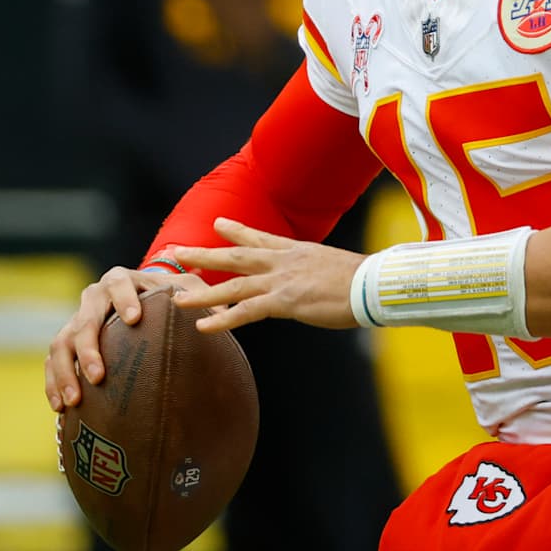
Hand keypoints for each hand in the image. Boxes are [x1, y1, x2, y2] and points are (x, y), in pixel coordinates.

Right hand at [43, 266, 191, 411]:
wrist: (140, 301)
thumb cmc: (169, 296)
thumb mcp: (188, 290)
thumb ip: (201, 297)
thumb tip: (222, 314)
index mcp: (121, 279)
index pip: (118, 283)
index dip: (124, 299)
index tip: (134, 319)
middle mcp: (93, 297)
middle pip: (84, 320)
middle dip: (88, 348)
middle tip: (99, 375)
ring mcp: (76, 320)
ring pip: (61, 343)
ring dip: (65, 372)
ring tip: (75, 400)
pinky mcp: (67, 344)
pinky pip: (53, 363)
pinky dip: (54, 384)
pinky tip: (62, 409)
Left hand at [172, 218, 364, 332]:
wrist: (374, 283)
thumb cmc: (363, 280)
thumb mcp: (334, 267)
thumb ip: (317, 272)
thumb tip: (317, 280)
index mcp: (297, 251)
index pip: (260, 238)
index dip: (237, 231)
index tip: (217, 224)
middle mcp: (284, 262)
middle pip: (235, 256)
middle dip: (203, 255)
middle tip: (176, 251)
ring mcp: (281, 280)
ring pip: (232, 285)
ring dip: (202, 292)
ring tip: (176, 298)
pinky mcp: (285, 301)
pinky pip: (246, 311)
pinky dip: (222, 319)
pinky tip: (202, 325)